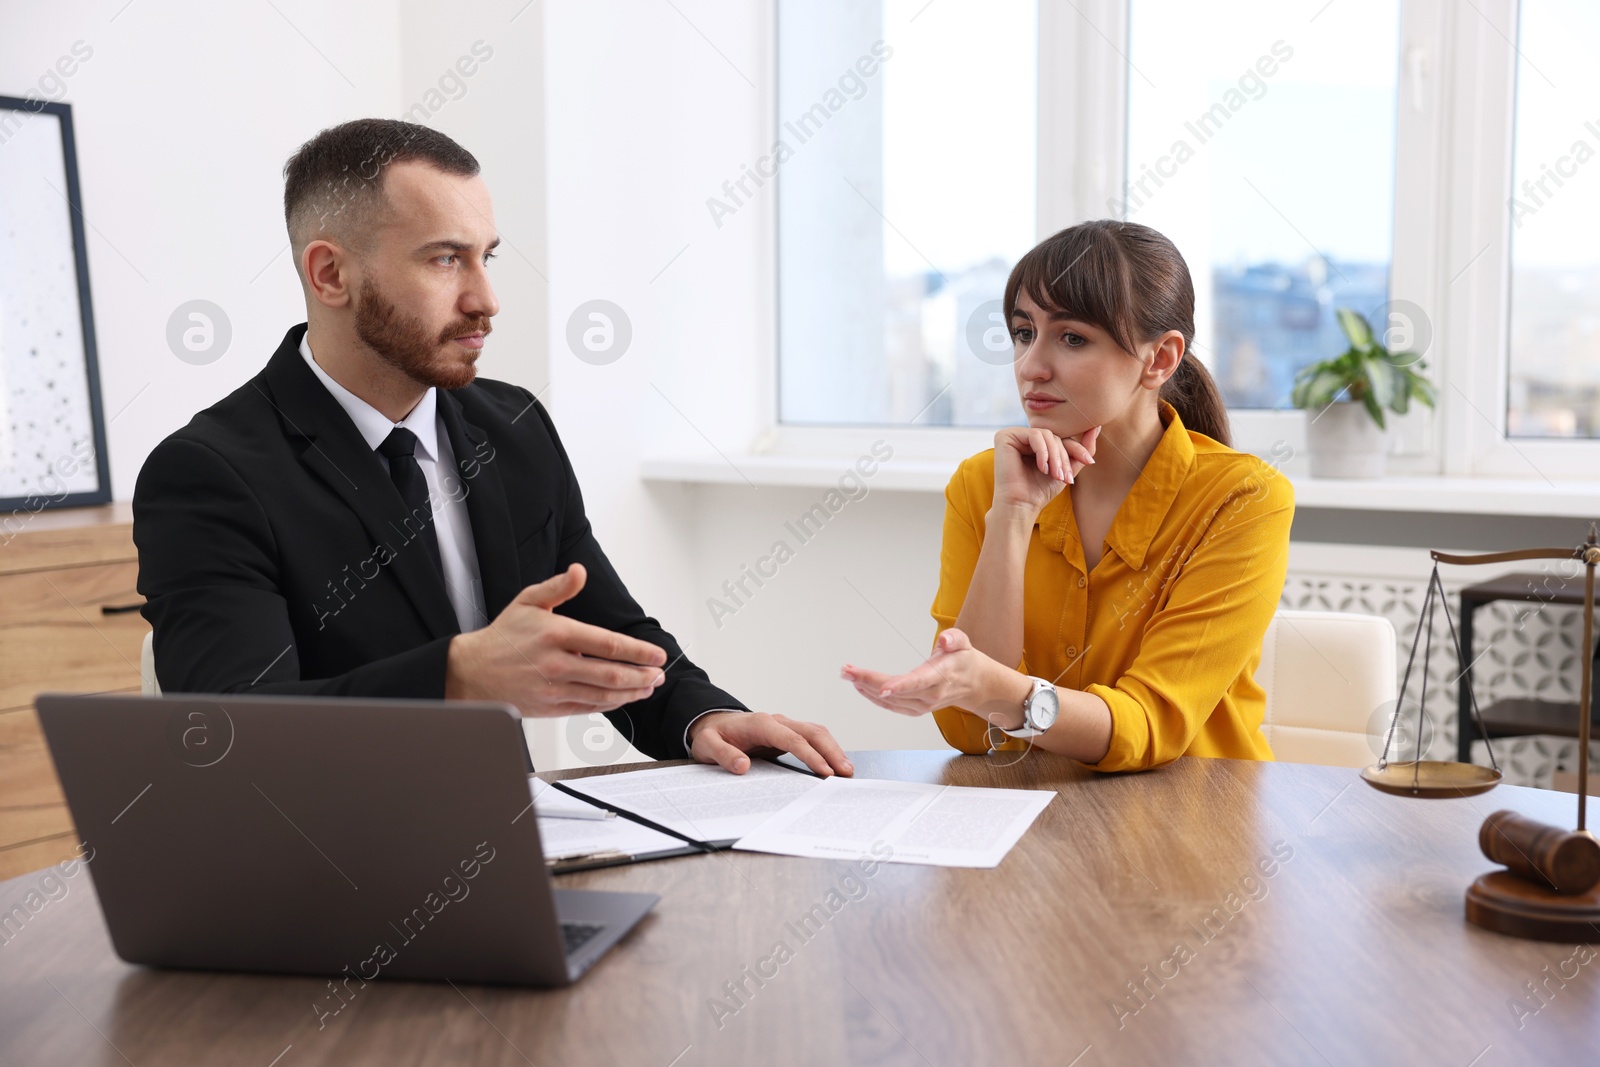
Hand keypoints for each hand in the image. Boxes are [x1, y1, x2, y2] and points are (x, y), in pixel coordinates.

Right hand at [445, 563, 667, 716]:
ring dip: (631, 692)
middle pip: (610, 673)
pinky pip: (588, 707)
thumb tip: (579, 571)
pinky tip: (623, 698)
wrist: (471, 673)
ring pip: (602, 694)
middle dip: (641, 675)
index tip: (657, 654)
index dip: (637, 651)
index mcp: (555, 634)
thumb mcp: (527, 602)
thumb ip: (558, 587)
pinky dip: (610, 704)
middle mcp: (556, 663)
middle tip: (659, 674)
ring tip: (648, 687)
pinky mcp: (550, 707)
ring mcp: (553, 688)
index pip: (607, 644)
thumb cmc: (502, 637)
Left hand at [687, 711, 853, 777]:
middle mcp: (777, 721)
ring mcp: (784, 726)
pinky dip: (827, 749)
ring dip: (833, 749)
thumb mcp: (708, 746)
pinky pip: (812, 738)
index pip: (792, 738)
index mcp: (760, 723)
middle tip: (846, 772)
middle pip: (812, 732)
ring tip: (847, 770)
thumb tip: (742, 766)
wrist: (713, 724)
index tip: (824, 771)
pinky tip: (835, 763)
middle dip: (831, 751)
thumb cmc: (712, 735)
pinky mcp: (788, 734)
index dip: (810, 755)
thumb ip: (723, 755)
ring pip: (816, 732)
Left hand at [841, 628, 1029, 724]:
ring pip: (890, 700)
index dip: (900, 686)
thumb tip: (944, 640)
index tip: (882, 688)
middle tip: (847, 670)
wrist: (974, 684)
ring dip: (866, 688)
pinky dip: (872, 697)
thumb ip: (954, 639)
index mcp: (941, 677)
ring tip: (847, 674)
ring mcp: (922, 705)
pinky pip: (891, 706)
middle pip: (896, 692)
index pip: (918, 683)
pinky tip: (859, 686)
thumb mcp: (964, 643)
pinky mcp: (915, 709)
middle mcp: (930, 695)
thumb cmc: (964, 661)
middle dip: (869, 681)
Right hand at [991, 424, 1099, 517]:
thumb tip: (1096, 427)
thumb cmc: (1040, 491)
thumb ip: (1081, 449)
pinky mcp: (1005, 436)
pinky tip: (1042, 468)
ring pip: (1046, 435)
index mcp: (1035, 443)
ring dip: (1055, 457)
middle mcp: (1023, 436)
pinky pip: (1034, 435)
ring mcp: (1013, 435)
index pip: (1061, 438)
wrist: (1020, 506)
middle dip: (1064, 457)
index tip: (1090, 461)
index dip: (1077, 449)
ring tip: (1055, 475)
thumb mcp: (1067, 469)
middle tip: (1065, 477)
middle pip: (1054, 436)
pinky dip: (1043, 452)